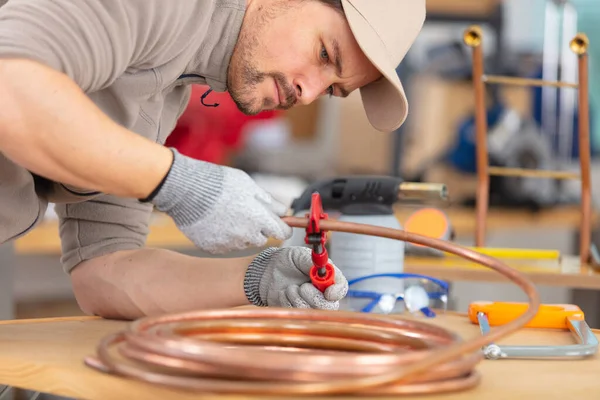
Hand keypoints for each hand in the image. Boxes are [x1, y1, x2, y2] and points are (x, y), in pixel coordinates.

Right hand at [148, 148, 292, 252]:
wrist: (188, 191)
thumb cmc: (220, 183)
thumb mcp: (249, 185)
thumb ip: (268, 201)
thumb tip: (283, 210)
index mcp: (259, 219)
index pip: (282, 232)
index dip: (282, 227)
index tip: (279, 223)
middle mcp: (247, 235)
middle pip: (262, 239)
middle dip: (258, 229)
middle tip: (245, 213)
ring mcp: (229, 244)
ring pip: (243, 243)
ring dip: (240, 234)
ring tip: (227, 215)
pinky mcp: (213, 248)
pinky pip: (225, 246)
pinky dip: (223, 237)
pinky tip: (215, 223)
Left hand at [243, 247, 347, 309]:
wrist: (266, 271)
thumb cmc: (286, 261)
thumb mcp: (299, 255)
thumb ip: (312, 262)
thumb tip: (324, 269)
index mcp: (327, 277)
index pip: (341, 288)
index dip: (337, 292)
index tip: (329, 292)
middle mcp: (322, 293)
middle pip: (330, 306)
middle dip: (314, 297)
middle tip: (302, 287)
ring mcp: (310, 304)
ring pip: (312, 311)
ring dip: (298, 298)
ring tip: (290, 288)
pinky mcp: (297, 312)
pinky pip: (297, 313)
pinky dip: (288, 302)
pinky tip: (284, 294)